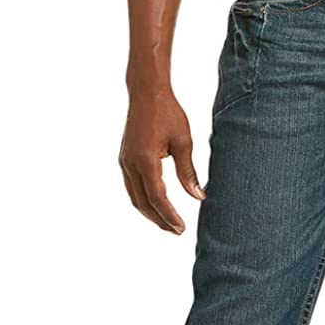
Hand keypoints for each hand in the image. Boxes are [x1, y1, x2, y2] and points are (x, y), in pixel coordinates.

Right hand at [119, 88, 205, 233]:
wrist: (147, 92)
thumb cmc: (168, 113)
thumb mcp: (184, 142)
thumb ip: (188, 172)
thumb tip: (198, 197)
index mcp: (145, 161)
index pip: (157, 198)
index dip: (169, 216)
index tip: (181, 228)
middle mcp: (131, 164)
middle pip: (143, 203)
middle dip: (160, 220)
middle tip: (177, 231)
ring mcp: (125, 162)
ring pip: (135, 197)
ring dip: (150, 213)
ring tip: (167, 223)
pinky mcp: (125, 158)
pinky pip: (132, 187)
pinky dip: (143, 200)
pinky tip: (156, 204)